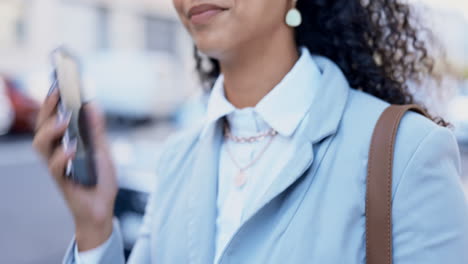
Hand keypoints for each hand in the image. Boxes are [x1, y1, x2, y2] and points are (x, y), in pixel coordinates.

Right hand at [32, 82, 117, 250]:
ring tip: (66, 120)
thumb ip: (96, 129)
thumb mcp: (103, 149)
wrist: (103, 207)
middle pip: (42, 126)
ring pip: (41, 145)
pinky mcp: (61, 181)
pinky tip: (72, 149)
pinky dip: (62, 156)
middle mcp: (56, 151)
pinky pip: (54, 168)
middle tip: (59, 92)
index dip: (53, 99)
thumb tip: (92, 103)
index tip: (58, 80)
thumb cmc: (99, 179)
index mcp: (65, 141)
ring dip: (51, 130)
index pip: (54, 116)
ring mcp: (57, 166)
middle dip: (48, 108)